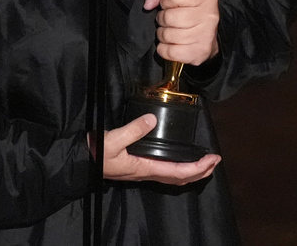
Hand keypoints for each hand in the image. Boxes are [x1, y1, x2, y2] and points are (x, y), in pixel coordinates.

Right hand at [102, 114, 220, 183]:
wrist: (81, 162)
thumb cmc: (95, 153)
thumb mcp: (112, 139)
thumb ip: (132, 130)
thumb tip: (152, 119)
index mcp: (145, 167)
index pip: (179, 172)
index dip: (198, 167)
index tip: (213, 158)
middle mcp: (147, 172)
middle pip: (180, 178)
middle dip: (200, 171)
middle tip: (215, 161)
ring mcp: (143, 171)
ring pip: (174, 177)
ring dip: (192, 171)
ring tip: (203, 162)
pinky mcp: (138, 167)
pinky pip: (165, 172)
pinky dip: (179, 169)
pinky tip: (180, 161)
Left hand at [144, 0, 219, 65]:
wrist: (211, 33)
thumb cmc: (189, 8)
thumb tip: (148, 4)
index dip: (165, 1)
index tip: (170, 5)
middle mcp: (209, 15)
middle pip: (169, 17)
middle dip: (162, 18)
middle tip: (167, 20)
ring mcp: (205, 36)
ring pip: (167, 35)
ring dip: (162, 33)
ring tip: (169, 30)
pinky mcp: (199, 53)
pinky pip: (169, 52)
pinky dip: (164, 49)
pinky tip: (170, 43)